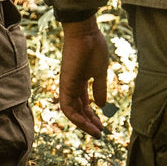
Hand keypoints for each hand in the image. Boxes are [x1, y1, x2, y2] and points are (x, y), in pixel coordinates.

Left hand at [59, 17, 109, 136]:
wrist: (86, 33)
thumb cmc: (94, 48)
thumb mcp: (100, 72)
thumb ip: (100, 88)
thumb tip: (102, 105)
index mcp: (81, 81)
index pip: (85, 103)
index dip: (92, 116)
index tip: (102, 126)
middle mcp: (72, 85)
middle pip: (79, 109)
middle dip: (88, 122)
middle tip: (99, 133)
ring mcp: (67, 85)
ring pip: (72, 111)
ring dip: (83, 123)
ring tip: (95, 132)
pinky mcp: (65, 84)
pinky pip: (67, 106)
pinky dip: (75, 117)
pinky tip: (87, 123)